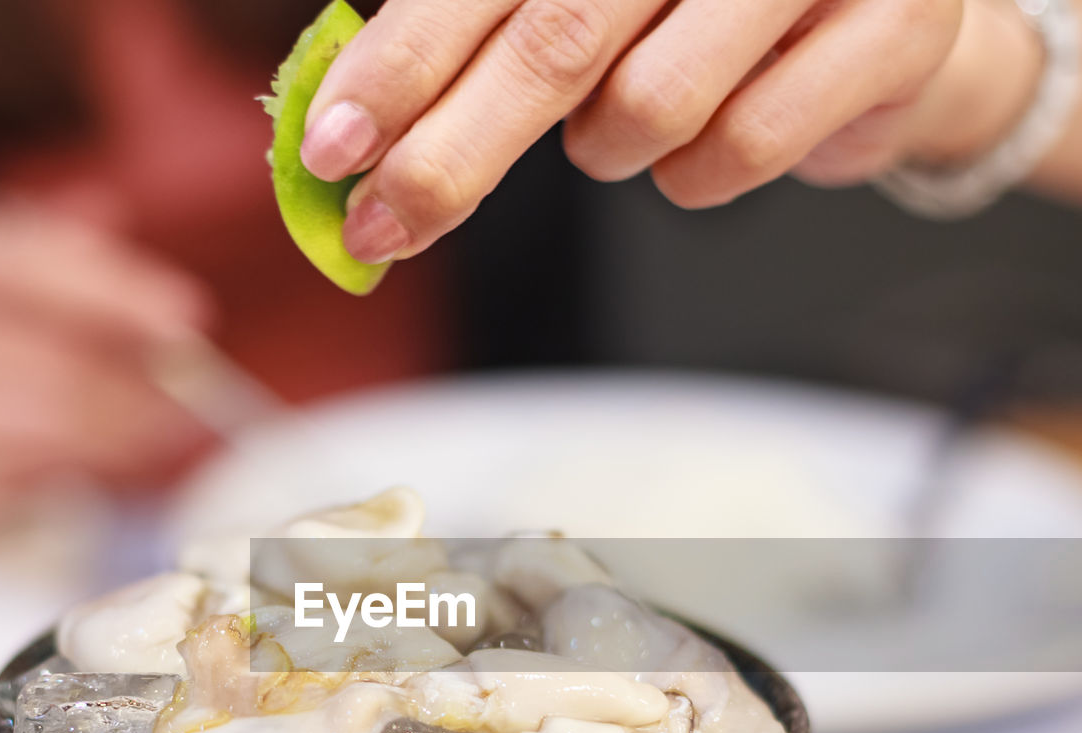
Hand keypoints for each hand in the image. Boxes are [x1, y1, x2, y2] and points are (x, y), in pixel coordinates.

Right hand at [0, 195, 218, 526]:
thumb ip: (56, 249)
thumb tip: (112, 210)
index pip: (32, 266)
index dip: (120, 293)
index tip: (191, 317)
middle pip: (47, 357)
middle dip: (137, 384)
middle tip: (197, 401)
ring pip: (43, 424)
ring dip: (123, 434)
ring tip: (168, 433)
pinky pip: (20, 480)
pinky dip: (78, 472)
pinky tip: (111, 464)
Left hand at [299, 0, 964, 260]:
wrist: (880, 5)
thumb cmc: (699, 4)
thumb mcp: (583, 1)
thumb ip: (482, 34)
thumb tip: (355, 126)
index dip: (400, 62)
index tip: (329, 148)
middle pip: (554, 39)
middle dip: (450, 155)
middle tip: (383, 227)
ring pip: (647, 107)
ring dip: (609, 149)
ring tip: (624, 124)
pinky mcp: (885, 28)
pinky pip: (738, 149)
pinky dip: (696, 175)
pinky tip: (708, 136)